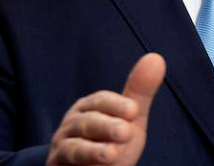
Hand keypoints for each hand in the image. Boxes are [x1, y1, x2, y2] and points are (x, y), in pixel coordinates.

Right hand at [47, 53, 165, 165]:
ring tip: (112, 155)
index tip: (134, 111)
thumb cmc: (112, 142)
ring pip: (75, 146)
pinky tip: (100, 165)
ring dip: (93, 150)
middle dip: (107, 127)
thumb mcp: (130, 119)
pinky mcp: (57, 165)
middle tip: (126, 132)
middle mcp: (73, 123)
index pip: (102, 101)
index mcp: (90, 107)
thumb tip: (156, 58)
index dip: (117, 105)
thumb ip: (140, 92)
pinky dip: (83, 163)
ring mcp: (63, 146)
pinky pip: (66, 163)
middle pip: (88, 122)